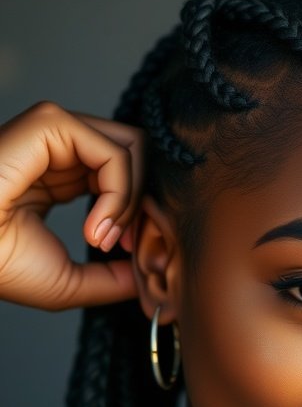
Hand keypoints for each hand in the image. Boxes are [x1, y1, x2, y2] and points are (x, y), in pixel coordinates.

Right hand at [0, 101, 144, 308]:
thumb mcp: (69, 282)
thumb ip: (112, 279)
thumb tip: (147, 279)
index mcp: (60, 177)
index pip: (124, 175)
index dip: (137, 213)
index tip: (123, 252)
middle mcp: (59, 150)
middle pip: (137, 155)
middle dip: (142, 203)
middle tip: (120, 245)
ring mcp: (55, 133)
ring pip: (133, 149)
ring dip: (131, 202)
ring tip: (101, 239)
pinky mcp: (50, 124)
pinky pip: (115, 152)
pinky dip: (119, 195)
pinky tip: (94, 228)